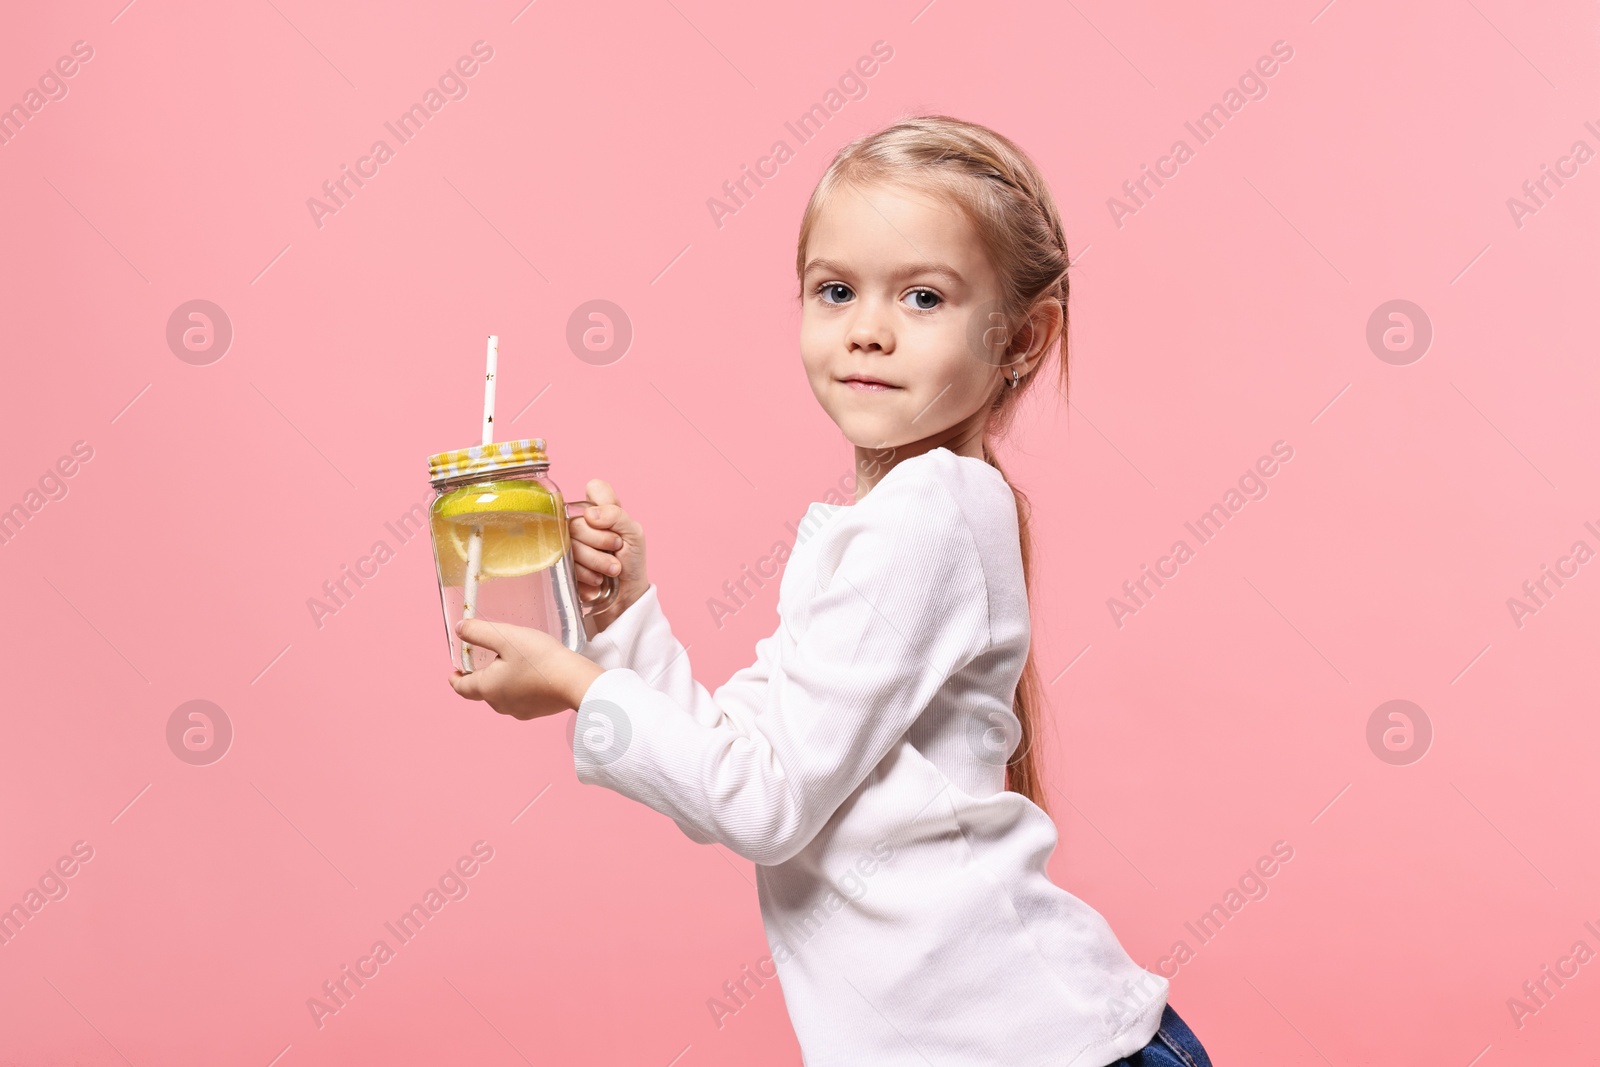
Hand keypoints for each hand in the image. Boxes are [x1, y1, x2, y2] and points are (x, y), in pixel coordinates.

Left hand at [446, 617, 603, 719]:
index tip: (453, 672)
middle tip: (487, 659)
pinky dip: (519, 687)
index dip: (455, 679)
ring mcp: (519, 710)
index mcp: (487, 688)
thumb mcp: (506, 637)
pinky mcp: (537, 711)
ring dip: (502, 682)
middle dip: (482, 676)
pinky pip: (521, 699)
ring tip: (512, 664)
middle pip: (483, 690)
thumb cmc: (540, 658)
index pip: (462, 688)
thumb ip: (479, 632)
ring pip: (502, 695)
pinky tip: (531, 674)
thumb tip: (460, 629)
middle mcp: (499, 704)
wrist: (575, 682)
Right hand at [568, 478, 648, 633]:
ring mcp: (567, 541)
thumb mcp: (634, 534)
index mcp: (598, 508)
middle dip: (602, 542)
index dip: (603, 507)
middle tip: (616, 551)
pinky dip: (587, 576)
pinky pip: (566, 566)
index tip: (613, 526)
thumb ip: (617, 516)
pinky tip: (597, 580)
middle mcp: (580, 520)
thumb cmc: (631, 560)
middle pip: (577, 522)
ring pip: (570, 545)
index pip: (594, 488)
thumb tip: (591, 514)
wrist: (625, 594)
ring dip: (597, 562)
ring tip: (611, 569)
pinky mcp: (560, 564)